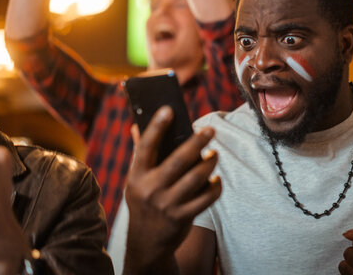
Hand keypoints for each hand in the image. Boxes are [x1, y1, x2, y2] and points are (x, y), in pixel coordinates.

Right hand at [124, 106, 220, 271]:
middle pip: (179, 160)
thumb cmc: (144, 201)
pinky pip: (206, 197)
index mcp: (136, 176)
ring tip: (214, 154)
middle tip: (211, 130)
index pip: (146, 146)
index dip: (157, 126)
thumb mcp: (136, 180)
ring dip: (209, 163)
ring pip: (196, 177)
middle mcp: (150, 189)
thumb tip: (137, 123)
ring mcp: (166, 204)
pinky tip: (216, 179)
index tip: (169, 109)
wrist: (146, 242)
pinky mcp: (182, 217)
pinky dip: (215, 186)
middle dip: (197, 142)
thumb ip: (140, 153)